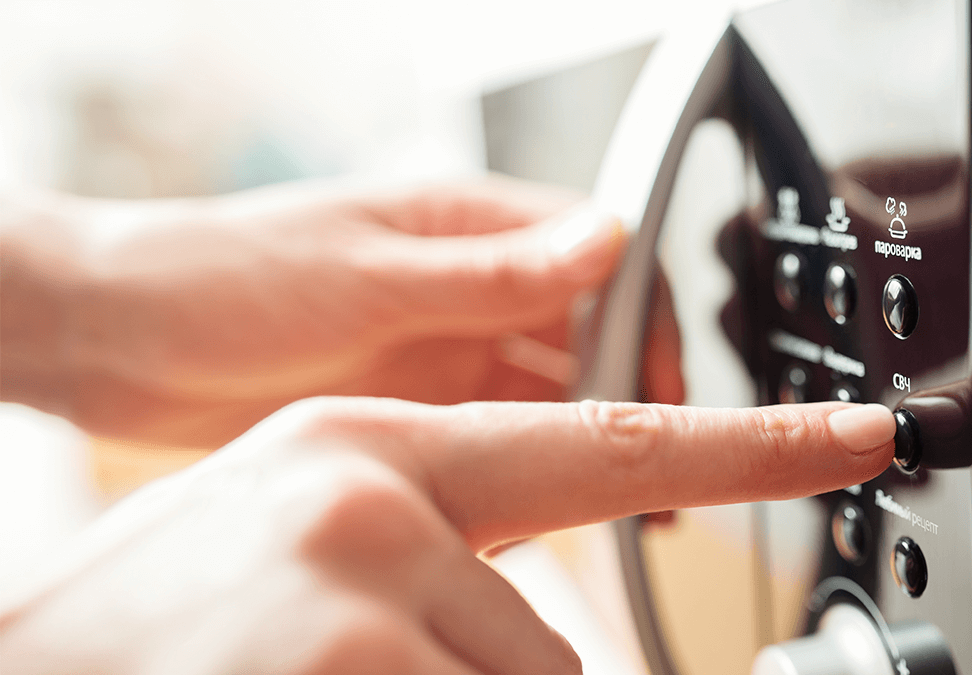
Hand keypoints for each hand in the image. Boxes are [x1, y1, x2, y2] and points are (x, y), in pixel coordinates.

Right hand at [0, 397, 895, 674]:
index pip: (606, 443)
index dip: (753, 447)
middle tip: (355, 668)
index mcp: (373, 452)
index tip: (859, 437)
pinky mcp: (348, 671)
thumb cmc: (165, 629)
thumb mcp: (309, 550)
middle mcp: (372, 504)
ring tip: (318, 672)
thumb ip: (443, 559)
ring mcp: (357, 597)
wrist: (16, 665)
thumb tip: (545, 622)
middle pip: (554, 657)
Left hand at [2, 179, 637, 446]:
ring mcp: (441, 349)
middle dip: (629, 388)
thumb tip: (605, 239)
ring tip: (622, 493)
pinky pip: (498, 432)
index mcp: (463, 226)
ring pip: (547, 389)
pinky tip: (546, 497)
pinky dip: (530, 460)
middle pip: (586, 332)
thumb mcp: (368, 276)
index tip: (664, 380)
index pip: (597, 258)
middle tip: (652, 458)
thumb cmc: (221, 276)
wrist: (118, 341)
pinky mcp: (414, 405)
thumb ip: (492, 271)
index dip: (645, 317)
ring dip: (586, 432)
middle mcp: (465, 287)